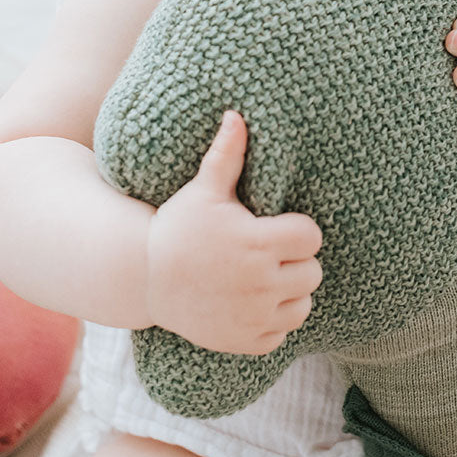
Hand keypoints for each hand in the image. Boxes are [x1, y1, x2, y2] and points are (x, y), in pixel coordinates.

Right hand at [145, 111, 322, 354]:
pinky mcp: (246, 342)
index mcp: (255, 242)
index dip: (298, 230)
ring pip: (304, 304)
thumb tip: (237, 114)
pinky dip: (274, 321)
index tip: (278, 227)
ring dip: (291, 292)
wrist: (144, 278)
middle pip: (313, 272)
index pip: (312, 237)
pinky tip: (253, 303)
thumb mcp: (202, 190)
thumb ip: (227, 154)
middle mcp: (259, 283)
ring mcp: (253, 316)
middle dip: (297, 261)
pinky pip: (283, 333)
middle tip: (270, 253)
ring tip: (266, 277)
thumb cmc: (178, 228)